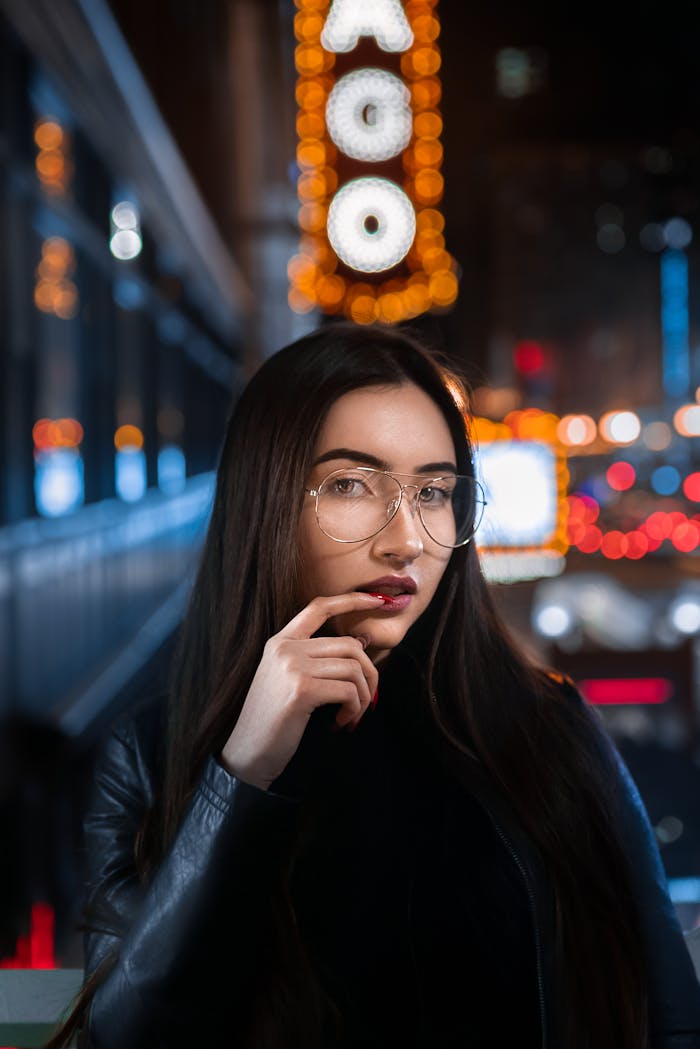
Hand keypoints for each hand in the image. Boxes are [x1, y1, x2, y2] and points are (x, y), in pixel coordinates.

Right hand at [219, 593, 383, 789]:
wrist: (247, 752)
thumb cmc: (273, 721)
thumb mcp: (291, 681)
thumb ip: (320, 659)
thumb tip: (363, 640)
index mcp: (280, 642)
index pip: (319, 607)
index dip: (352, 600)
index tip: (378, 599)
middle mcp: (286, 648)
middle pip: (350, 644)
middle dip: (369, 674)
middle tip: (366, 701)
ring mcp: (292, 667)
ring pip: (354, 668)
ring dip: (363, 696)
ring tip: (351, 716)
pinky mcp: (302, 689)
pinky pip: (349, 690)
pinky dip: (354, 709)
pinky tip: (340, 722)